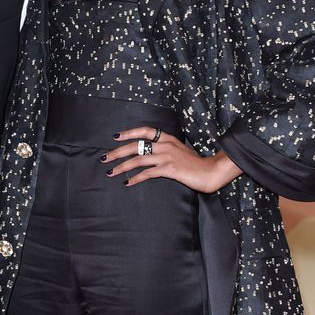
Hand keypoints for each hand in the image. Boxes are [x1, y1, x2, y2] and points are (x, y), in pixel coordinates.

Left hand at [101, 125, 241, 192]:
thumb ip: (166, 149)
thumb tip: (150, 153)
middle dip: (118, 152)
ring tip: (111, 172)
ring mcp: (167, 156)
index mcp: (168, 138)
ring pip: (138, 159)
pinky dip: (135, 178)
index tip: (116, 137)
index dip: (129, 133)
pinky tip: (127, 183)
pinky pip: (148, 173)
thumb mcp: (180, 150)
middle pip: (136, 146)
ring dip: (122, 166)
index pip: (145, 131)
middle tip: (105, 158)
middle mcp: (165, 145)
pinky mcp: (169, 169)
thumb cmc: (195, 163)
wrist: (210, 171)